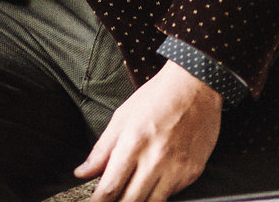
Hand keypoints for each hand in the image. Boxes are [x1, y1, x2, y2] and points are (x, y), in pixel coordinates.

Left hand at [75, 61, 221, 201]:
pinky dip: (157, 196)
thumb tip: (82, 172)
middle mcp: (155, 161)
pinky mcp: (191, 175)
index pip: (110, 188)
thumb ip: (102, 149)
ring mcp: (176, 171)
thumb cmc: (157, 97)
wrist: (196, 87)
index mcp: (133, 143)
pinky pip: (170, 196)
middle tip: (109, 200)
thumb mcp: (122, 116)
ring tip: (128, 196)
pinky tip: (149, 188)